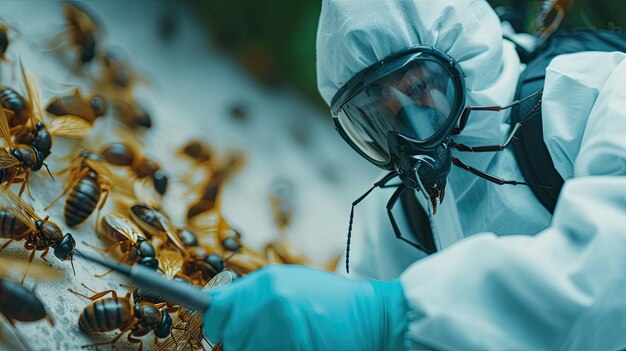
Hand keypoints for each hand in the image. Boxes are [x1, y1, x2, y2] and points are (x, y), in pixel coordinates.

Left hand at [203, 265, 407, 350]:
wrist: (370, 316)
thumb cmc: (329, 299)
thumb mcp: (288, 281)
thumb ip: (251, 292)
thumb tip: (215, 304)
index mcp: (267, 283)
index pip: (218, 311)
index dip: (219, 323)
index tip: (226, 328)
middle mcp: (272, 304)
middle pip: (230, 338)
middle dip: (242, 341)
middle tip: (266, 336)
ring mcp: (284, 331)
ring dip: (259, 349)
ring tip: (282, 342)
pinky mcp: (293, 348)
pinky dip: (275, 350)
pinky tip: (292, 345)